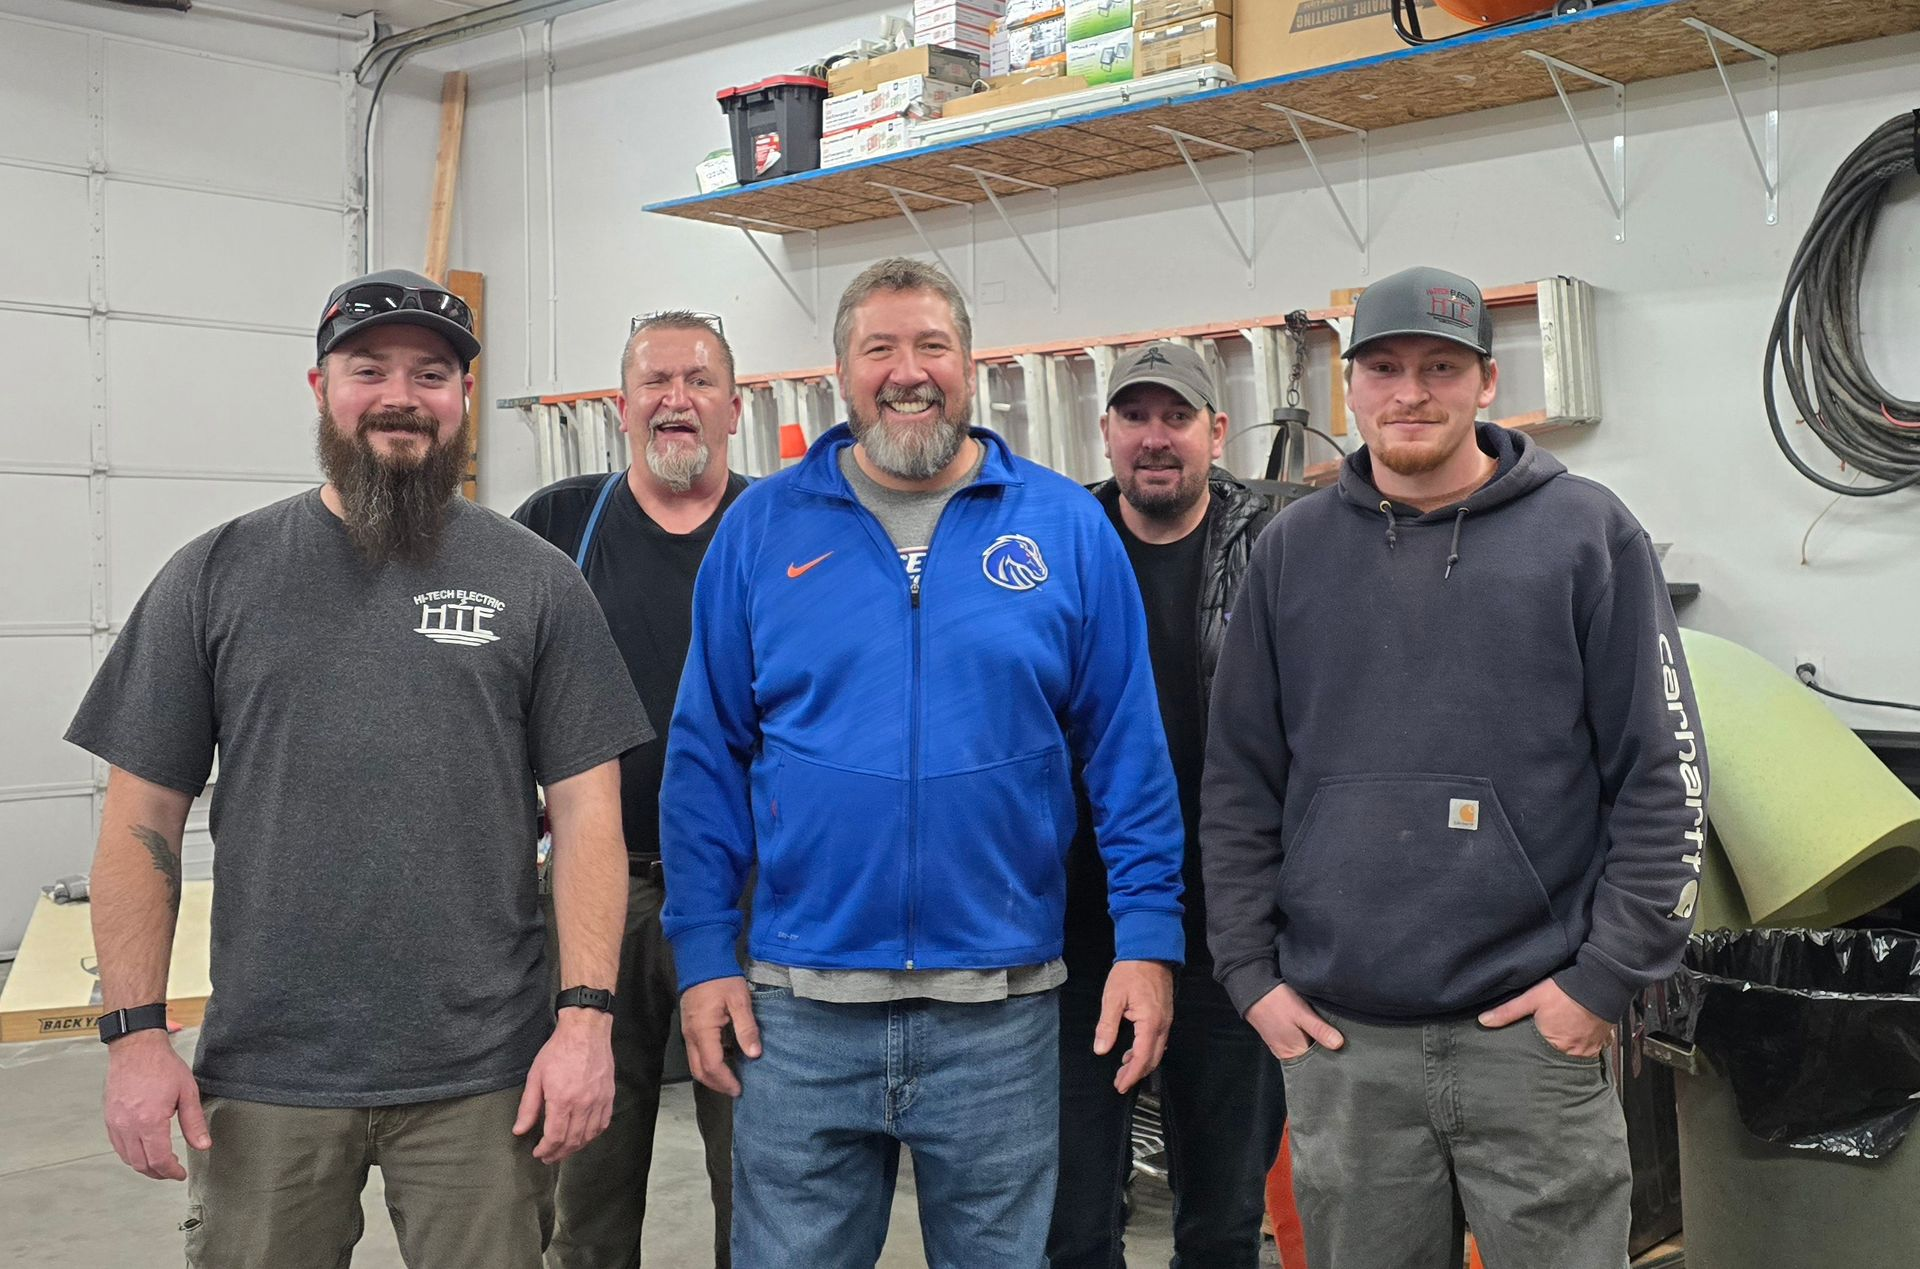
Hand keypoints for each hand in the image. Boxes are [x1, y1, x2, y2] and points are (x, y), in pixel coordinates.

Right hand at [104, 1028, 209, 1180]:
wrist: (136, 1048)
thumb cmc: (163, 1066)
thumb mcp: (187, 1092)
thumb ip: (194, 1122)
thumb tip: (203, 1146)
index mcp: (150, 1121)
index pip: (159, 1159)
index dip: (171, 1172)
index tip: (181, 1174)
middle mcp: (128, 1126)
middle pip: (141, 1164)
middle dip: (159, 1173)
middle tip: (173, 1171)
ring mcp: (116, 1123)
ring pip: (128, 1158)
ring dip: (144, 1166)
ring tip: (161, 1163)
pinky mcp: (109, 1119)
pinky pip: (118, 1146)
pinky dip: (131, 1155)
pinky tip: (144, 1150)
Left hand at [513, 1008, 614, 1163]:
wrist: (585, 1031)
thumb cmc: (559, 1050)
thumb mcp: (536, 1077)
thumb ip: (528, 1107)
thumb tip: (520, 1130)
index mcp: (562, 1099)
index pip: (555, 1137)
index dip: (546, 1150)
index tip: (538, 1152)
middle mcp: (583, 1103)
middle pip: (572, 1140)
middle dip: (559, 1153)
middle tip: (549, 1157)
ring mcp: (598, 1100)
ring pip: (589, 1135)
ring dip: (575, 1147)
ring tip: (564, 1150)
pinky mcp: (608, 1096)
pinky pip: (603, 1124)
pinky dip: (593, 1135)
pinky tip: (584, 1136)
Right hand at [681, 977, 760, 1097]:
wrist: (701, 958)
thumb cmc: (722, 979)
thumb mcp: (740, 1001)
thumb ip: (747, 1028)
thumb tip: (755, 1054)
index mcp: (703, 1031)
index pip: (712, 1066)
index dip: (726, 1081)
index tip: (739, 1090)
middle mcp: (691, 1036)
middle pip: (699, 1071)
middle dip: (717, 1084)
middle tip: (735, 1090)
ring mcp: (688, 1032)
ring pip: (695, 1063)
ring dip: (712, 1075)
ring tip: (732, 1078)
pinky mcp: (689, 1027)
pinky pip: (696, 1052)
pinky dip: (709, 1062)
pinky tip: (727, 1058)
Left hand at [1094, 960, 1172, 1093]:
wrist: (1150, 951)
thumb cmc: (1129, 972)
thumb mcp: (1113, 998)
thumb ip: (1108, 1026)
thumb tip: (1101, 1050)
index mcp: (1150, 1022)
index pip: (1142, 1057)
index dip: (1131, 1075)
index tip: (1119, 1086)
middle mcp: (1162, 1025)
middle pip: (1153, 1058)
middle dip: (1136, 1073)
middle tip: (1120, 1082)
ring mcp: (1166, 1020)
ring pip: (1157, 1050)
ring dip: (1141, 1063)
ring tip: (1123, 1069)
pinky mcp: (1165, 1015)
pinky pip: (1158, 1040)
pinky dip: (1146, 1051)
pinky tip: (1133, 1051)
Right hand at [1245, 983, 1344, 1060]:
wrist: (1253, 989)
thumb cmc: (1277, 1002)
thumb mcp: (1302, 1014)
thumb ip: (1320, 1030)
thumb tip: (1339, 1044)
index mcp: (1292, 1053)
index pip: (1318, 1062)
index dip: (1332, 1055)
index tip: (1345, 1048)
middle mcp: (1286, 1053)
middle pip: (1311, 1056)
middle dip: (1325, 1048)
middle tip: (1340, 1038)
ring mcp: (1281, 1044)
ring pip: (1305, 1047)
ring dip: (1315, 1041)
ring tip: (1329, 1032)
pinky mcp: (1279, 1035)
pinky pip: (1298, 1040)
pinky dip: (1306, 1035)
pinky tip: (1313, 1027)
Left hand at [1479, 978, 1612, 1057]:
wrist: (1600, 982)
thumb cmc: (1565, 991)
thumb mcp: (1532, 998)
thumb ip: (1508, 1012)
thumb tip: (1483, 1021)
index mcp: (1555, 1045)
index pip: (1540, 1060)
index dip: (1534, 1059)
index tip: (1527, 1059)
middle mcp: (1574, 1052)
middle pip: (1558, 1060)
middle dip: (1550, 1058)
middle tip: (1543, 1054)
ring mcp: (1591, 1048)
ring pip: (1576, 1057)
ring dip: (1568, 1052)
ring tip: (1560, 1047)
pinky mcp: (1602, 1040)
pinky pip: (1593, 1050)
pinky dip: (1585, 1047)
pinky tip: (1580, 1039)